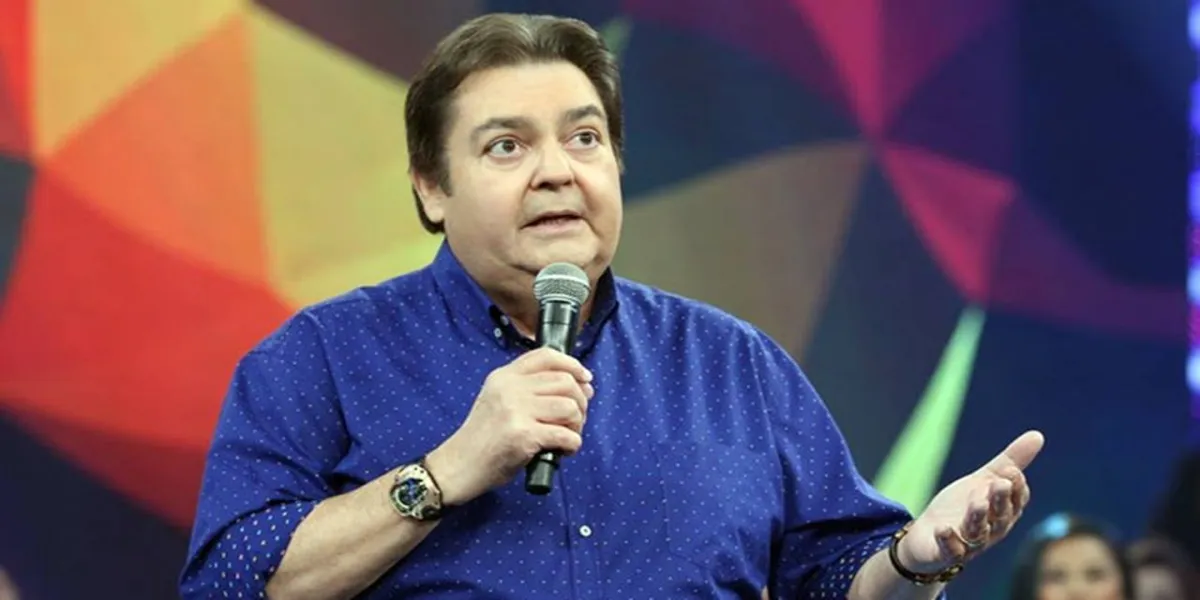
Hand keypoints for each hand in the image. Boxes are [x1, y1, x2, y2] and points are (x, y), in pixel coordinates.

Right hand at [424, 348, 593, 504]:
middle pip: (565, 382)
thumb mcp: (497, 400)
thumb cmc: (482, 438)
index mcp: (504, 376)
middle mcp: (510, 388)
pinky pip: (566, 435)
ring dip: (577, 425)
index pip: (546, 356)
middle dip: (580, 402)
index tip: (585, 378)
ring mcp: (516, 411)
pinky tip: (563, 451)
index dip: (572, 365)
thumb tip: (577, 385)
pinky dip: (573, 444)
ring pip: (570, 407)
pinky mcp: (523, 436)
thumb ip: (527, 389)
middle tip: (575, 420)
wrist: (458, 466)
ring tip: (567, 436)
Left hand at [897, 430, 1044, 573]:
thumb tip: (1038, 435)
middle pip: (1000, 516)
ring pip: (978, 532)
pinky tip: (943, 529)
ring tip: (978, 501)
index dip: (1016, 488)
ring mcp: (969, 544)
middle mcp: (990, 530)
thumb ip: (1009, 461)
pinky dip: (948, 541)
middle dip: (1001, 500)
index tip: (1012, 471)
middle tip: (1000, 483)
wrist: (928, 535)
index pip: (1016, 501)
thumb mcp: (984, 480)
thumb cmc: (962, 507)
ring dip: (978, 517)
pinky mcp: (945, 553)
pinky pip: (950, 550)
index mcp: (1003, 512)